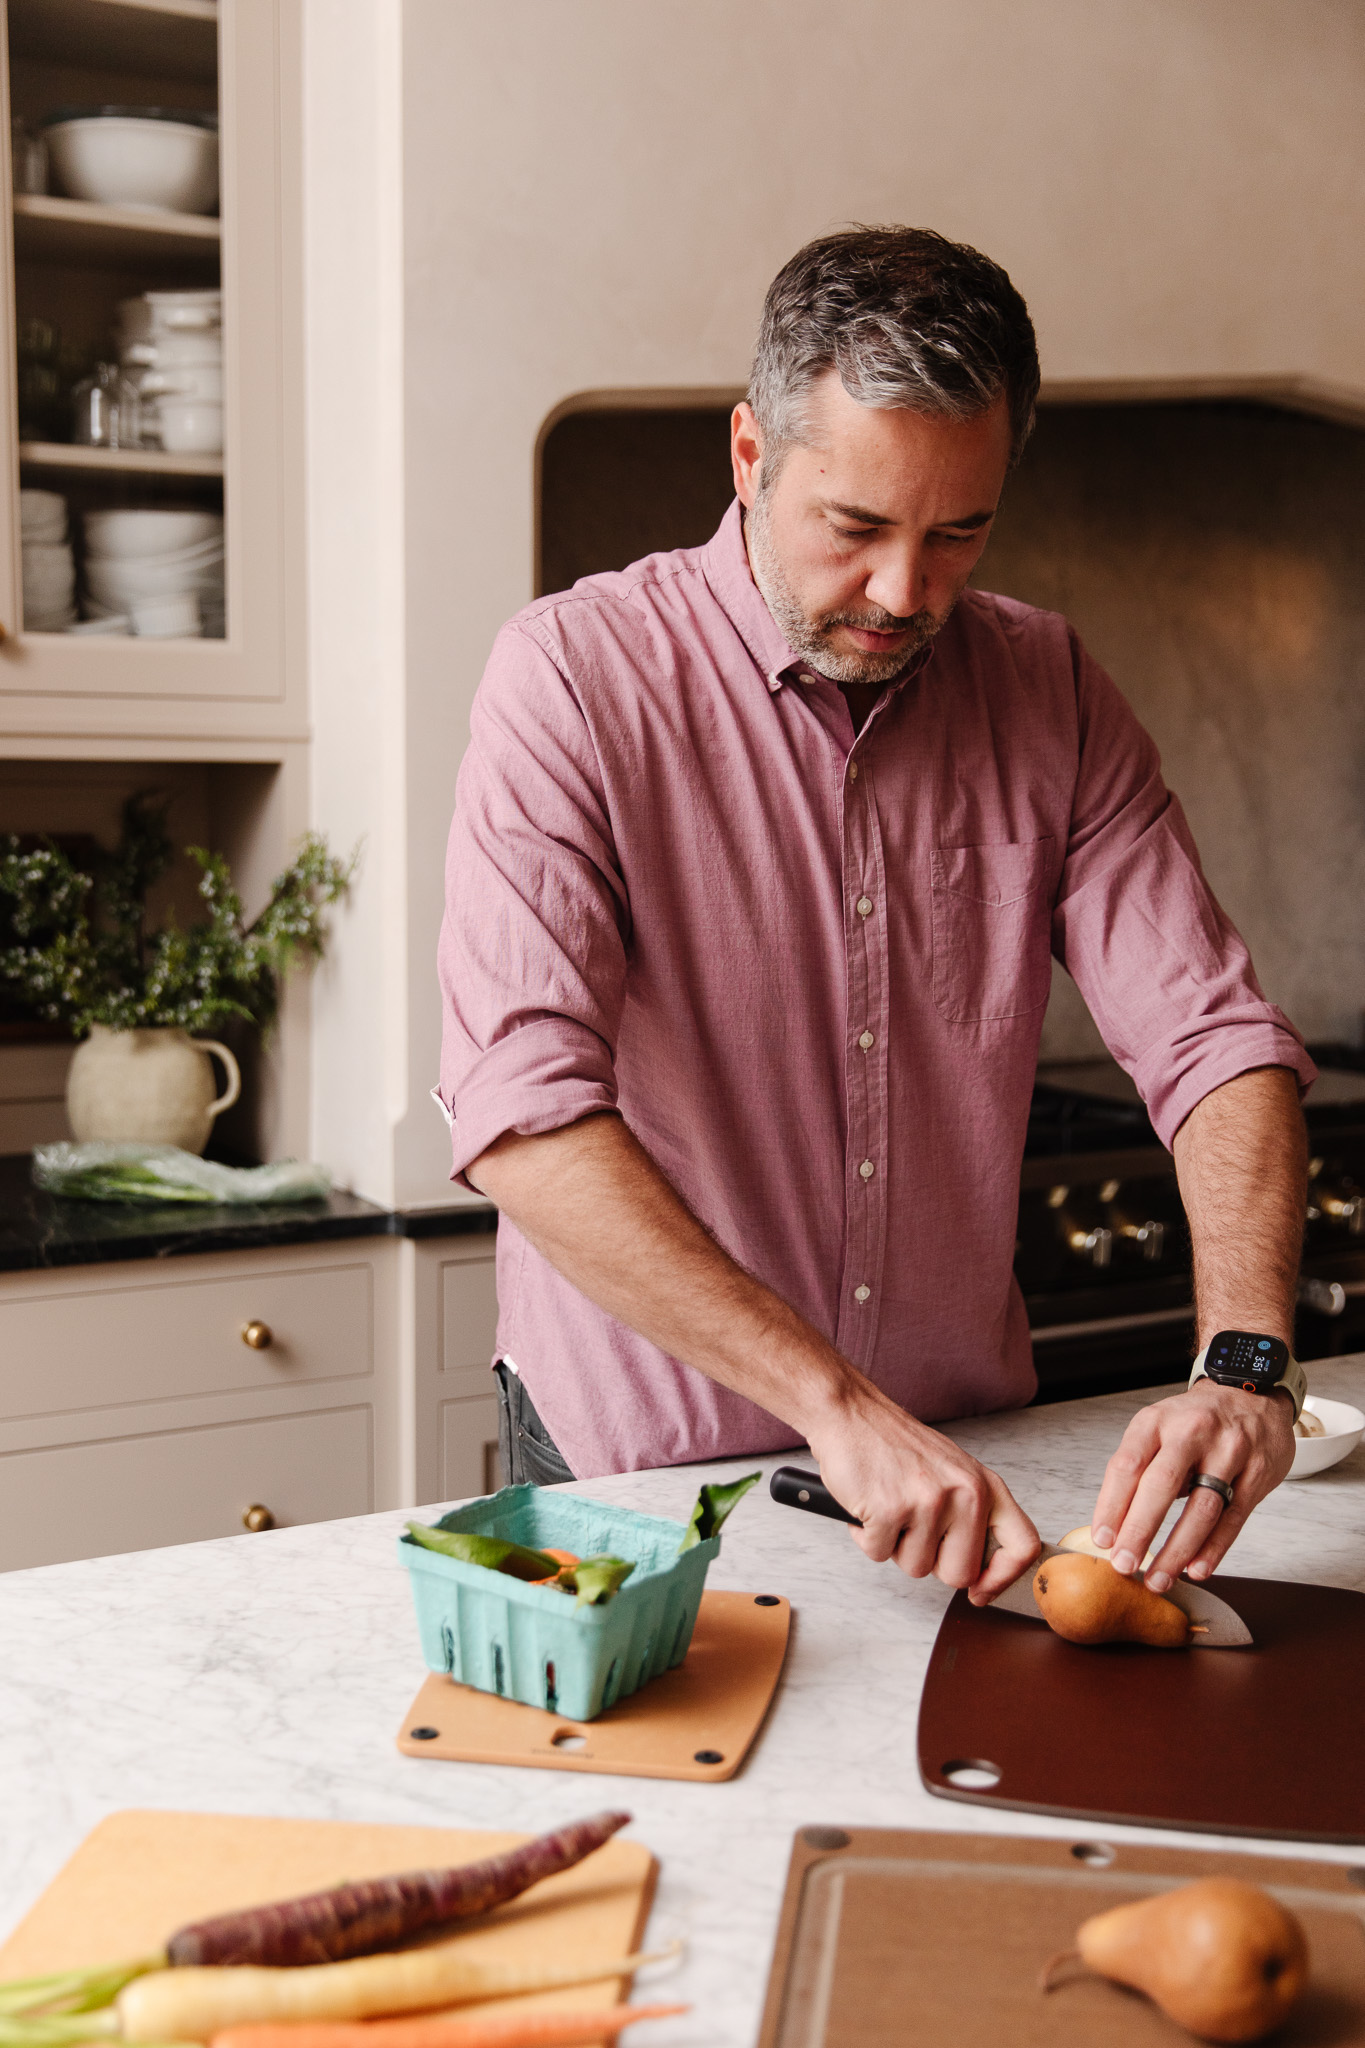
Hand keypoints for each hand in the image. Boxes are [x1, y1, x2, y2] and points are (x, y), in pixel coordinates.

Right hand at [805, 1380, 1039, 1601]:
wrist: (849, 1413)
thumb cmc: (895, 1444)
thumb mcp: (952, 1471)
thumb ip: (972, 1514)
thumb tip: (982, 1571)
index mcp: (985, 1485)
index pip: (1022, 1545)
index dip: (1003, 1578)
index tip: (981, 1590)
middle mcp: (964, 1493)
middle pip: (959, 1574)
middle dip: (931, 1562)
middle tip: (914, 1530)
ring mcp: (928, 1501)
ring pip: (916, 1568)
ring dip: (895, 1546)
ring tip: (889, 1508)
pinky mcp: (890, 1509)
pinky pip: (879, 1554)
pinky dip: (866, 1537)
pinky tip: (868, 1506)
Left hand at [1090, 1381, 1295, 1590]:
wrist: (1251, 1392)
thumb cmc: (1195, 1419)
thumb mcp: (1159, 1425)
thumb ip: (1140, 1466)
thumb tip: (1116, 1523)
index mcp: (1156, 1420)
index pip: (1127, 1465)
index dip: (1112, 1505)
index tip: (1102, 1539)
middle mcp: (1192, 1431)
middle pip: (1161, 1486)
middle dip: (1139, 1531)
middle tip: (1124, 1565)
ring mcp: (1229, 1451)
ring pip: (1201, 1509)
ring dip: (1177, 1551)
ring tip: (1159, 1578)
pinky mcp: (1258, 1472)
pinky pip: (1233, 1518)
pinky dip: (1213, 1549)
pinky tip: (1196, 1569)